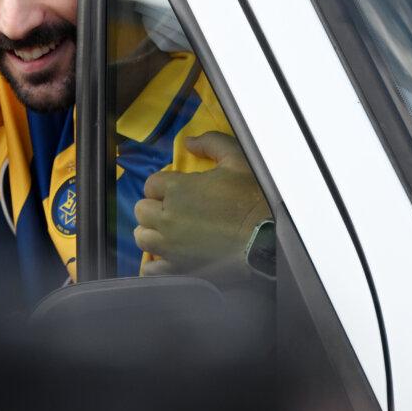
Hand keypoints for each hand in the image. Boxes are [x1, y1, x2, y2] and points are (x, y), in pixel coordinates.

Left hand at [133, 132, 270, 277]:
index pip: (151, 184)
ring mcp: (170, 246)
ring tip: (170, 232)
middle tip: (175, 209)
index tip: (179, 190)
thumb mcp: (236, 159)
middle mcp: (167, 218)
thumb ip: (210, 144)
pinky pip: (151, 268)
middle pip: (142, 210)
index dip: (164, 186)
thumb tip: (189, 141)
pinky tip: (168, 257)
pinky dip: (156, 262)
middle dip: (156, 207)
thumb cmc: (253, 197)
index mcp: (177, 189)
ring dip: (153, 232)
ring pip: (142, 238)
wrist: (269, 239)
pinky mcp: (178, 269)